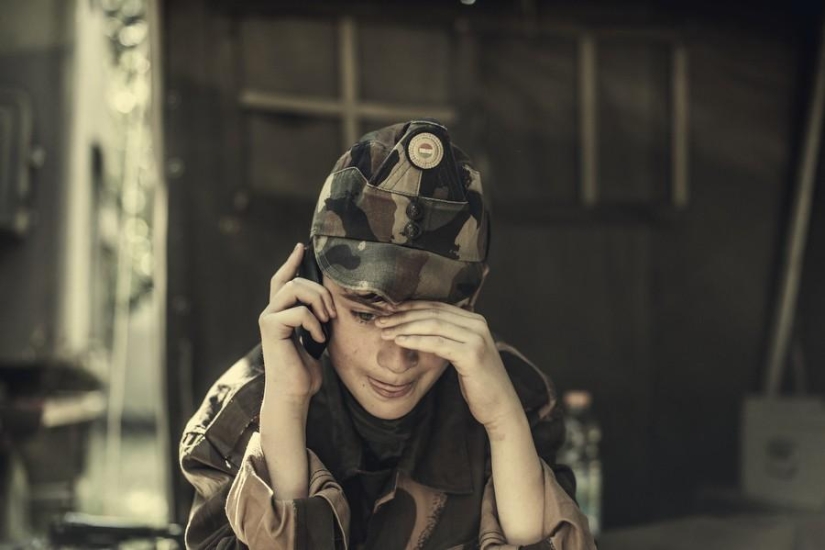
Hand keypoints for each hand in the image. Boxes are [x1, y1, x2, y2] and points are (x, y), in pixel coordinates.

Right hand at [258, 243, 336, 404]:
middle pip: (295, 281)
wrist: (294, 393)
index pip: (283, 279)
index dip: (291, 262)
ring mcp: (268, 318)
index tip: (302, 247)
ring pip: (296, 290)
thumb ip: (316, 318)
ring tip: (327, 322)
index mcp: (280, 313)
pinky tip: (318, 341)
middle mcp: (270, 312)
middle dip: (320, 292)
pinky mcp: (271, 327)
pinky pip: (298, 312)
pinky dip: (314, 324)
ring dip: (318, 303)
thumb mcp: (316, 338)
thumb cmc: (304, 371)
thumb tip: (330, 303)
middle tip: (333, 314)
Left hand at [376, 302, 522, 431]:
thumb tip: (420, 327)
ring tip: (385, 330)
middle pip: (433, 313)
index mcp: (475, 320)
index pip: (437, 306)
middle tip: (381, 319)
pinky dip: (415, 340)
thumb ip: (449, 337)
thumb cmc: (478, 382)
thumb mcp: (463, 353)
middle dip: (403, 315)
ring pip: (433, 325)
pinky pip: (437, 343)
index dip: (411, 306)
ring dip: (405, 326)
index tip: (389, 310)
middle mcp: (477, 324)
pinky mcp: (471, 354)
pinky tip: (399, 341)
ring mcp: (476, 338)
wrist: (500, 406)